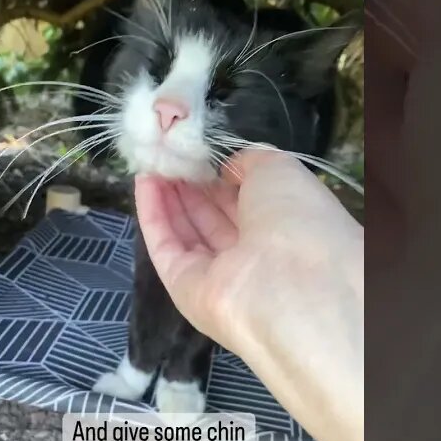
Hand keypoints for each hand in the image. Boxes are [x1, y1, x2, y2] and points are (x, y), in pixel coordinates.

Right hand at [133, 149, 361, 355]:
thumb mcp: (281, 170)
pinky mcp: (186, 289)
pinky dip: (153, 215)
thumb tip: (229, 167)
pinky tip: (143, 182)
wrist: (288, 287)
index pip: (249, 201)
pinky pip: (167, 247)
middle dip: (192, 185)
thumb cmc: (296, 220)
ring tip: (151, 160)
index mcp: (287, 229)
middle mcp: (255, 255)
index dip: (224, 177)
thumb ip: (252, 161)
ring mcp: (220, 275)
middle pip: (216, 217)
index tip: (202, 152)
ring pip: (189, 231)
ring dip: (169, 196)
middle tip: (168, 153)